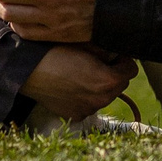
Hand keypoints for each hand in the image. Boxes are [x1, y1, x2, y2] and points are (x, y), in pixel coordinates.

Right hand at [21, 45, 137, 118]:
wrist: (29, 70)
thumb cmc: (57, 51)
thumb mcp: (87, 44)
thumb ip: (108, 50)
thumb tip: (116, 54)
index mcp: (109, 80)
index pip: (131, 70)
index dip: (122, 59)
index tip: (112, 54)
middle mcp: (102, 99)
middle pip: (120, 85)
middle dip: (113, 73)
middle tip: (96, 62)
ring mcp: (89, 110)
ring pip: (105, 96)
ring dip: (99, 86)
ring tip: (81, 73)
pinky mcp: (76, 115)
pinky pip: (89, 104)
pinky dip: (85, 96)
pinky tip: (71, 85)